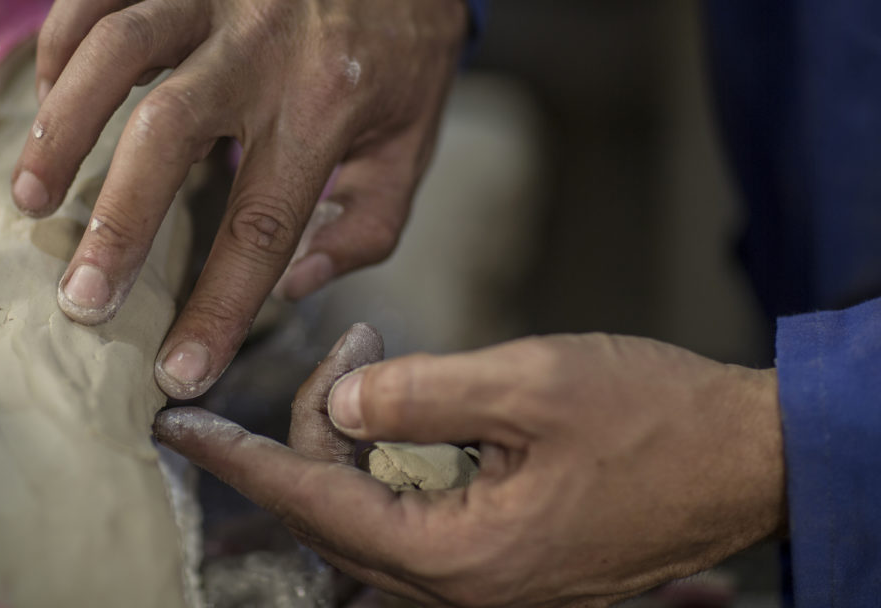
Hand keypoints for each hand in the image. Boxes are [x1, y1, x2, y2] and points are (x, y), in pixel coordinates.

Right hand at [10, 0, 466, 397]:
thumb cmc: (397, 46)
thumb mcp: (414, 141)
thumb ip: (367, 223)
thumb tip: (295, 283)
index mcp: (327, 103)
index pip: (265, 222)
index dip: (220, 304)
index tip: (179, 369)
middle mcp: (262, 45)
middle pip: (169, 133)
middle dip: (116, 223)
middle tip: (79, 299)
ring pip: (117, 49)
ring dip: (62, 127)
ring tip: (30, 200)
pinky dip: (61, 37)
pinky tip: (50, 95)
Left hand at [154, 330, 786, 606]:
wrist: (749, 458)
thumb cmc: (656, 419)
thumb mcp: (529, 384)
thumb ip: (419, 394)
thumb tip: (344, 401)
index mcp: (463, 556)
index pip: (316, 504)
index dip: (241, 460)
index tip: (181, 427)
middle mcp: (465, 585)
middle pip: (340, 510)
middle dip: (317, 428)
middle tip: (348, 347)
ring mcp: (488, 578)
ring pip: (376, 512)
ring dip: (360, 437)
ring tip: (380, 357)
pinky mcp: (508, 556)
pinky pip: (418, 513)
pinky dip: (399, 455)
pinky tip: (416, 403)